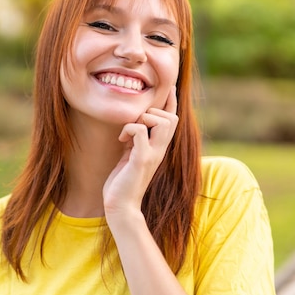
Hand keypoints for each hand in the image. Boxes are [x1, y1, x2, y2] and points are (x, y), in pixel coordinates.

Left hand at [103, 87, 178, 220]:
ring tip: (129, 132)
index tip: (170, 89)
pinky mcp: (141, 159)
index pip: (173, 120)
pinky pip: (140, 130)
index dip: (172, 102)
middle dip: (152, 112)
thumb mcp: (132, 155)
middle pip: (172, 117)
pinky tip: (121, 140)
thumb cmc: (123, 182)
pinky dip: (129, 129)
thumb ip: (137, 140)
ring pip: (162, 121)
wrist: (121, 206)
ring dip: (143, 119)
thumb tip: (134, 125)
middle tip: (134, 125)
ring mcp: (153, 154)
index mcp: (160, 147)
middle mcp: (161, 150)